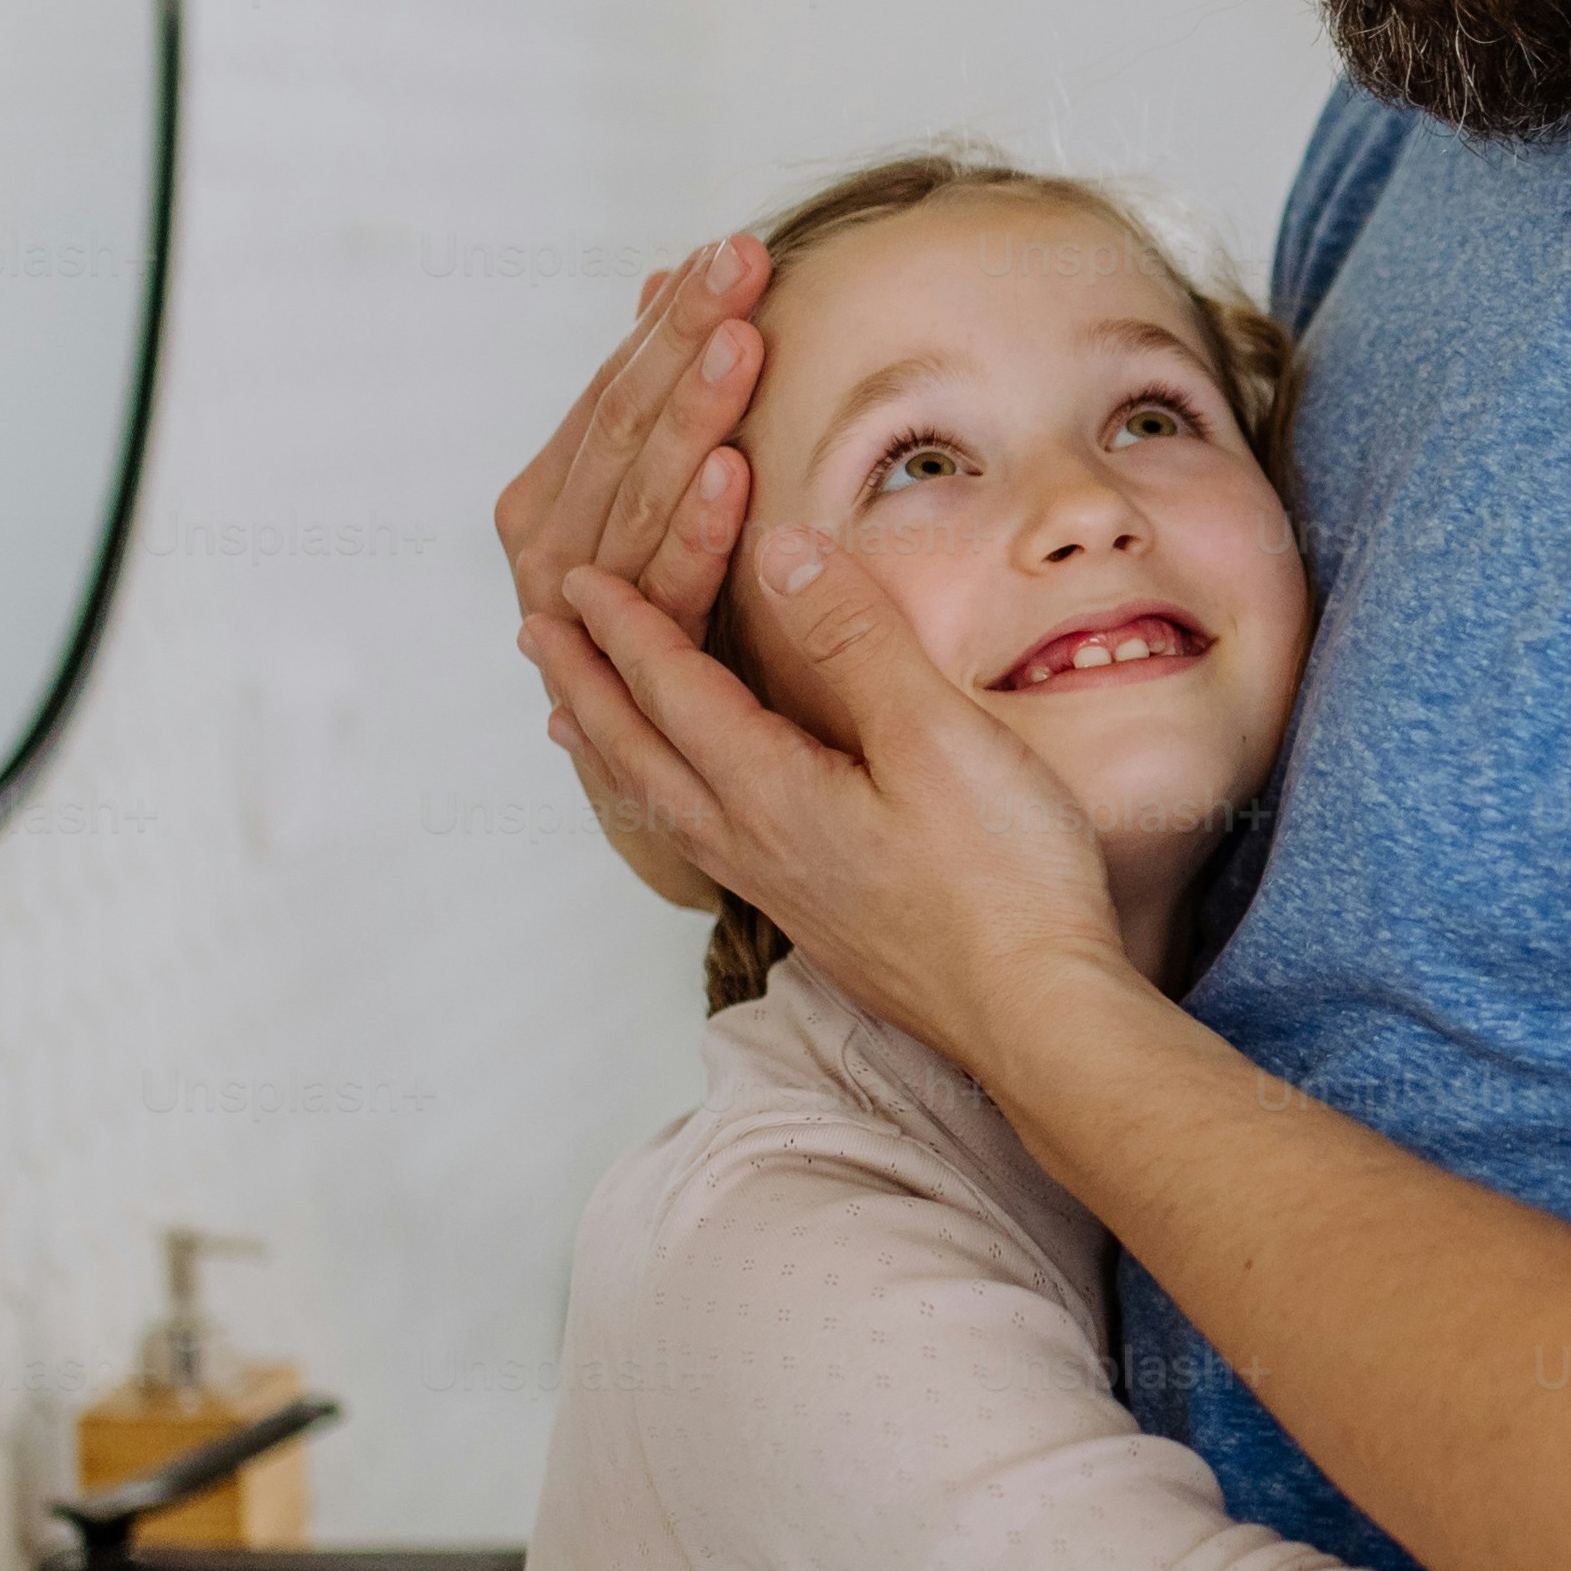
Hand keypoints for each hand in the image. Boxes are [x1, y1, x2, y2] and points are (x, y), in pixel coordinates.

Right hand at [495, 237, 775, 906]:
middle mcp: (550, 545)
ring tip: (738, 337)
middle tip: (739, 261)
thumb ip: (662, 412)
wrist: (676, 794)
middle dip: (681, 338)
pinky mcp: (622, 672)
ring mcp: (576, 610)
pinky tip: (736, 470)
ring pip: (640, 492)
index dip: (670, 318)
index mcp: (556, 494)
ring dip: (690, 413)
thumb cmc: (680, 636)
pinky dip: (697, 527)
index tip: (730, 247)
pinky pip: (667, 587)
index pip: (615, 386)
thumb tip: (663, 281)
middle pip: (623, 423)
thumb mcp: (670, 516)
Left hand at [524, 527, 1135, 1079]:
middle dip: (584, 684)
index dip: (624, 626)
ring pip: (661, 805)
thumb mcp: (936, 734)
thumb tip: (780, 553)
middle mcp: (754, 846)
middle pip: (639, 752)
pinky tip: (693, 808)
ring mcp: (782, 892)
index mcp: (772, 792)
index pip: (673, 690)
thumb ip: (856, 639)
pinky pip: (701, 842)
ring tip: (571, 722)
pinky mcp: (817, 921)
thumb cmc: (1003, 880)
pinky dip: (663, 800)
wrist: (1037, 1017)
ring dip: (609, 749)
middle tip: (534, 632)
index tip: (574, 578)